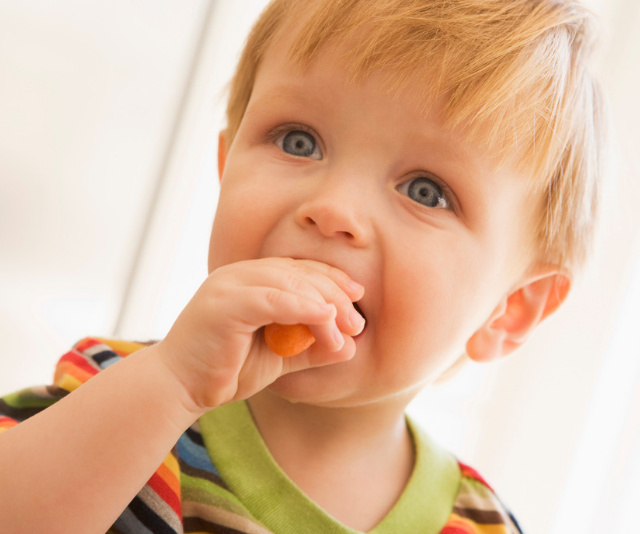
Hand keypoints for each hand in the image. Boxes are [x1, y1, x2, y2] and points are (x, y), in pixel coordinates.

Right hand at [154, 258, 364, 413]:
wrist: (180, 388)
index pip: (300, 269)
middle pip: (300, 272)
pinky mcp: (224, 302)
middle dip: (335, 294)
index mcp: (251, 279)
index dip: (332, 279)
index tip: (358, 297)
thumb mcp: (279, 357)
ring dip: (325, 305)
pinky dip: (303, 308)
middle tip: (357, 323)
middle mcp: (240, 274)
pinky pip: (273, 299)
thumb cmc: (227, 371)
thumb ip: (311, 348)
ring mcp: (230, 284)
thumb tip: (350, 346)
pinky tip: (325, 321)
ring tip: (346, 329)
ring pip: (290, 282)